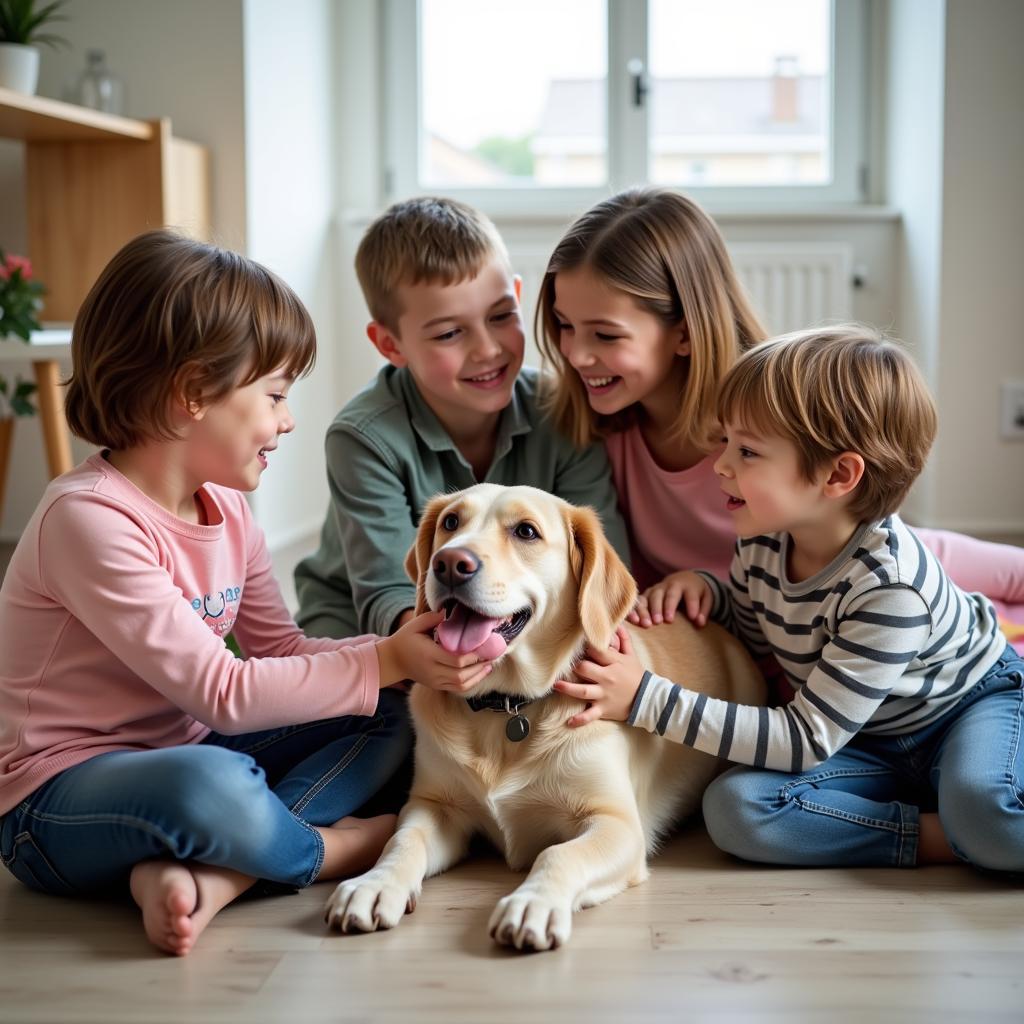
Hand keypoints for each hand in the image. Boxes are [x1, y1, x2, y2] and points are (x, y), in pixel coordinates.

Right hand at [376, 610, 492, 692]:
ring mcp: (435, 681)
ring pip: (461, 684)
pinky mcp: (437, 685)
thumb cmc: (405, 639)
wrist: (393, 661)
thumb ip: (433, 617)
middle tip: (492, 654)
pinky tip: (480, 672)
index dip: (473, 655)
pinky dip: (472, 682)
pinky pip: (458, 688)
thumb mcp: (416, 624)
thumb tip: (450, 611)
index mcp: (428, 655)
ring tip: (489, 663)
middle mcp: (433, 671)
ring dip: (478, 675)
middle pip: (462, 674)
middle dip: (479, 665)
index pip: (456, 660)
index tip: (484, 645)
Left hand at [552, 627, 644, 726]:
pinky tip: (569, 722)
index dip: (585, 646)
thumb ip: (624, 640)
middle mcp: (607, 678)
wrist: (648, 699)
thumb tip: (617, 623)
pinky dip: (580, 719)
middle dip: (574, 666)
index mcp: (614, 663)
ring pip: (583, 691)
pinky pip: (590, 715)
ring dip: (568, 689)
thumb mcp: (632, 656)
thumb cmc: (636, 676)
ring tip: (556, 686)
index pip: (597, 651)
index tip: (575, 644)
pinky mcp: (604, 709)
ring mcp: (604, 695)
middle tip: (562, 665)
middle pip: (586, 669)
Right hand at [629, 571, 710, 627]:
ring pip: (650, 597)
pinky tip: (634, 620)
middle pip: (666, 595)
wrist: (685, 578)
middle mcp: (670, 585)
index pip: (690, 595)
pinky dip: (635, 610)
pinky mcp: (647, 594)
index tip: (693, 618)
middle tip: (663, 621)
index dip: (692, 606)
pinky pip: (639, 601)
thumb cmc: (696, 592)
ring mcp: (657, 588)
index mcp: (686, 585)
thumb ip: (703, 610)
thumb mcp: (706, 598)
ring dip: (647, 610)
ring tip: (647, 624)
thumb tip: (699, 622)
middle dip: (663, 607)